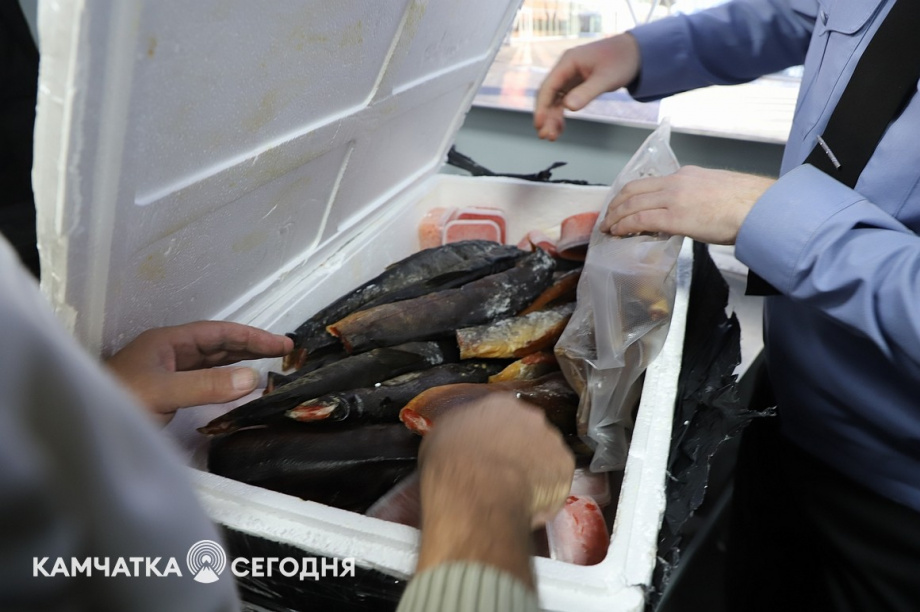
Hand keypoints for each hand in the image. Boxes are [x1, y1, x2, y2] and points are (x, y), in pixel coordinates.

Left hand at [106, 321, 292, 423]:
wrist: (81, 428)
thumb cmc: (117, 402)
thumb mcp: (164, 392)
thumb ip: (207, 385)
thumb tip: (252, 378)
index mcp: (168, 342)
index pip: (218, 333)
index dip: (251, 336)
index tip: (281, 343)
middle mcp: (170, 354)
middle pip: (217, 345)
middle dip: (250, 346)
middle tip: (284, 352)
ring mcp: (167, 374)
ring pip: (212, 363)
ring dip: (239, 362)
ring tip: (268, 364)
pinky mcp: (166, 394)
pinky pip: (204, 381)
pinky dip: (225, 381)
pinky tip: (237, 386)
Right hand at [415, 395, 574, 587]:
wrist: (478, 490)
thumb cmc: (452, 462)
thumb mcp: (440, 437)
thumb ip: (461, 432)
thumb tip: (463, 439)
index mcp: (500, 404)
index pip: (503, 416)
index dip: (497, 437)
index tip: (489, 453)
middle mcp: (531, 416)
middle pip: (529, 433)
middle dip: (520, 451)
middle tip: (503, 474)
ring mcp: (552, 440)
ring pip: (545, 456)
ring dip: (535, 471)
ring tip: (516, 494)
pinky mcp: (565, 467)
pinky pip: (556, 480)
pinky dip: (547, 492)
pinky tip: (528, 505)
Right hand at [534, 34, 640, 140]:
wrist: (635, 52)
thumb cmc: (622, 60)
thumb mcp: (606, 78)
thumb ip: (587, 93)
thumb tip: (568, 108)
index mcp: (568, 62)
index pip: (549, 86)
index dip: (542, 107)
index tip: (539, 124)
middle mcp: (566, 68)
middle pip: (549, 94)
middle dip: (546, 115)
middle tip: (546, 136)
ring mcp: (570, 76)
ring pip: (555, 99)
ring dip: (552, 117)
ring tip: (552, 136)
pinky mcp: (577, 83)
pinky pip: (564, 100)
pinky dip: (561, 114)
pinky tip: (560, 127)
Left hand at [601, 166, 775, 244]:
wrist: (761, 207)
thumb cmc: (746, 204)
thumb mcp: (715, 191)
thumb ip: (695, 198)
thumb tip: (689, 212)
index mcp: (686, 175)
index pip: (648, 182)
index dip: (629, 194)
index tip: (621, 204)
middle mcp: (676, 182)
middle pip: (633, 190)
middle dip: (616, 204)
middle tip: (607, 217)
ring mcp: (674, 199)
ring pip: (632, 204)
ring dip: (615, 217)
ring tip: (608, 228)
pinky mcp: (676, 217)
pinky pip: (641, 220)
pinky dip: (625, 225)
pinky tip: (618, 232)